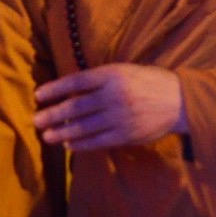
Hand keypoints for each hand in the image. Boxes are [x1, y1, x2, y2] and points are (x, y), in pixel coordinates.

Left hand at [34, 65, 186, 150]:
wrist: (180, 101)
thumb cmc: (149, 82)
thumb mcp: (125, 71)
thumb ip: (100, 80)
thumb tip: (70, 91)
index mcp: (112, 75)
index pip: (76, 82)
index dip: (55, 89)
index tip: (38, 95)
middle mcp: (114, 95)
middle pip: (75, 106)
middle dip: (53, 114)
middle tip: (36, 120)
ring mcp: (120, 117)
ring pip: (84, 126)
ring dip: (62, 131)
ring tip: (47, 135)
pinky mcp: (126, 135)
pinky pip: (98, 141)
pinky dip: (82, 143)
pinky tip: (69, 145)